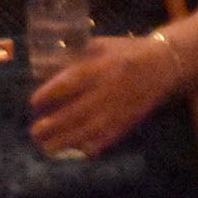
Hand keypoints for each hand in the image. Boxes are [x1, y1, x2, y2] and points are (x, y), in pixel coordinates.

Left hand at [28, 34, 181, 157]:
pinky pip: (107, 139)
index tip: (34, 103)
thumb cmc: (127, 52)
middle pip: (75, 112)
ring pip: (88, 131)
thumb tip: (47, 68)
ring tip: (47, 148)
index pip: (69, 83)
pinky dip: (92, 148)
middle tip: (34, 133)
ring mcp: (118, 109)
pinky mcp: (128, 122)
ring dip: (66, 142)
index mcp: (100, 68)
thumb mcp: (100, 45)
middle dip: (53, 126)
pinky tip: (79, 153)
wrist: (164, 65)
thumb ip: (76, 55)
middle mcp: (107, 91)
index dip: (49, 94)